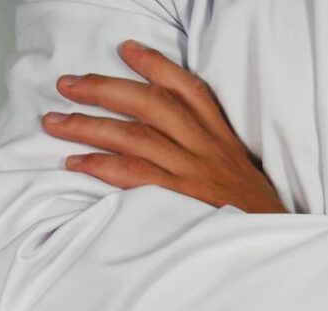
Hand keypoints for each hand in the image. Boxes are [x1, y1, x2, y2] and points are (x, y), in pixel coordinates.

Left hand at [41, 39, 286, 213]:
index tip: (127, 49)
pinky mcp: (181, 200)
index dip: (157, 66)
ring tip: (54, 121)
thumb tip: (169, 139)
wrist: (272, 244)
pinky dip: (101, 166)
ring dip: (89, 126)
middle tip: (68, 84)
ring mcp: (193, 174)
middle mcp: (207, 149)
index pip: (190, 91)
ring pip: (135, 136)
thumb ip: (211, 153)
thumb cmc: (253, 215)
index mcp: (222, 140)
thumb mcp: (241, 173)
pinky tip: (76, 162)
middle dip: (105, 89)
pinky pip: (134, 176)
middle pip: (151, 105)